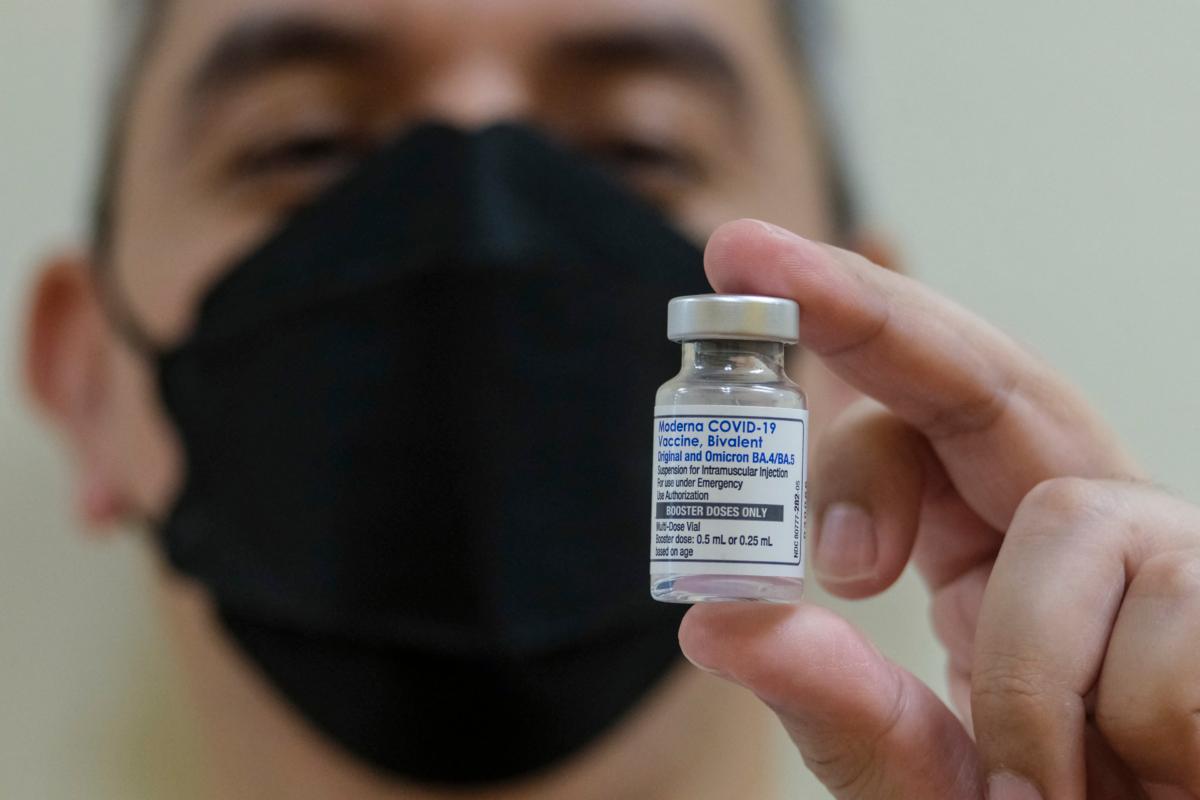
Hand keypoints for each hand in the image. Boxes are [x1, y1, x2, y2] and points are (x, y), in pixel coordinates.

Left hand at [677, 219, 1199, 797]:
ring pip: (1066, 515)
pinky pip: (1165, 616)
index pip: (911, 419)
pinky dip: (1123, 724)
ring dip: (1020, 674)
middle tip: (746, 255)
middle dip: (864, 312)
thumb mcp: (928, 782)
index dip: (832, 342)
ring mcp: (1175, 555)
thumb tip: (716, 623)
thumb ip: (840, 711)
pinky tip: (1151, 778)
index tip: (734, 269)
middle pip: (987, 380)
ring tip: (1034, 788)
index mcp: (991, 552)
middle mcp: (1083, 525)